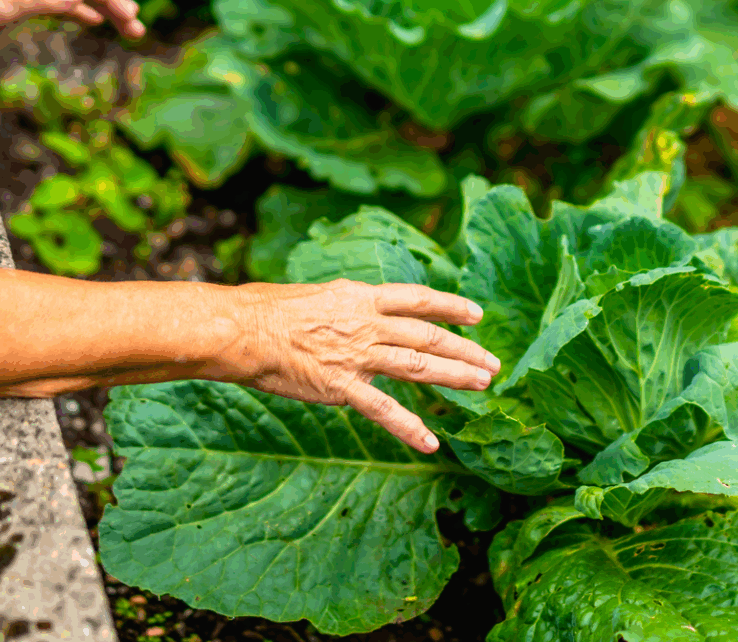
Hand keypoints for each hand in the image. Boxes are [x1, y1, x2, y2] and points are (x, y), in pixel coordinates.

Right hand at [231, 280, 500, 453]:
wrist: (244, 331)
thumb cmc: (267, 310)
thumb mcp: (316, 295)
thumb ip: (345, 308)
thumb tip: (357, 311)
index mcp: (360, 298)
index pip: (417, 299)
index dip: (451, 307)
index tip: (477, 315)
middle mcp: (366, 324)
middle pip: (428, 336)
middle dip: (465, 349)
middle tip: (493, 363)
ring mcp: (357, 356)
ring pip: (418, 366)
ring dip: (454, 376)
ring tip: (483, 385)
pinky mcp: (342, 387)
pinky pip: (383, 410)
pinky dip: (409, 427)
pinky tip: (431, 441)